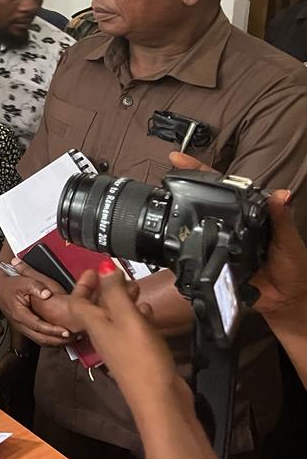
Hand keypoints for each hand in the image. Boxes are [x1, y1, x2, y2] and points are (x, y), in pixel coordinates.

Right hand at [0, 263, 72, 346]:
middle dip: (58, 340)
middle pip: (41, 338)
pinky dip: (51, 339)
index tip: (66, 331)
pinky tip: (61, 337)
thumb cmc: (10, 286)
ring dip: (56, 342)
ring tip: (71, 339)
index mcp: (19, 314)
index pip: (38, 326)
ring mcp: (23, 328)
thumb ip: (35, 286)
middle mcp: (21, 324)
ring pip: (41, 341)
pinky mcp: (26, 328)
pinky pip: (40, 338)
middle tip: (73, 338)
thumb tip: (46, 294)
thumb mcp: (22, 281)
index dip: (52, 330)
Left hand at [63, 262, 176, 397]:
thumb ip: (115, 291)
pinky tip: (150, 313)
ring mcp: (120, 346)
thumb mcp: (126, 317)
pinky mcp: (137, 355)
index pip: (78, 300)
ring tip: (138, 289)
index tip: (94, 268)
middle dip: (108, 288)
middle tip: (122, 276)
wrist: (159, 399)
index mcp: (95, 325)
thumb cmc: (140, 357)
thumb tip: (103, 266)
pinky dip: (138, 316)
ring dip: (124, 301)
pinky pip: (132, 329)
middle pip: (98, 307)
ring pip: (117, 317)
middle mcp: (103, 335)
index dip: (84, 283)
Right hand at [170, 154, 306, 321]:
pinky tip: (170, 240)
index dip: (201, 173)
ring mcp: (218, 244)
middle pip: (203, 203)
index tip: (179, 158)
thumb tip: (282, 195)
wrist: (287, 300)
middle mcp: (230, 226)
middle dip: (182, 188)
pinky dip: (181, 247)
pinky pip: (193, 254)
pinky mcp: (211, 264)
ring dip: (178, 216)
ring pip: (195, 226)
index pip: (223, 189)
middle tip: (166, 177)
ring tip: (164, 202)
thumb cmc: (293, 266)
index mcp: (248, 215)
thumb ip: (282, 218)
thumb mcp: (289, 239)